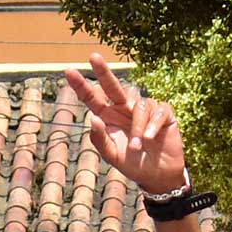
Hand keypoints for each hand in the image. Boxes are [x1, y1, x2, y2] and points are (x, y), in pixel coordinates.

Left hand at [64, 54, 185, 194]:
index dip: (81, 85)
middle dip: (103, 71)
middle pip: (113, 86)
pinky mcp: (164, 113)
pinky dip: (153, 125)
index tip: (68, 71)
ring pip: (140, 105)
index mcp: (108, 117)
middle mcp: (124, 109)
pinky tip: (151, 138)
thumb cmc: (132, 163)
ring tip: (137, 146)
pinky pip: (158, 110)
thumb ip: (100, 139)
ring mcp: (144, 109)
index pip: (93, 98)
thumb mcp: (111, 155)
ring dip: (138, 127)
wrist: (157, 174)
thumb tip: (94, 118)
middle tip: (93, 57)